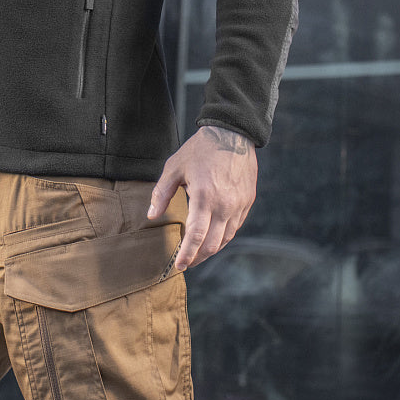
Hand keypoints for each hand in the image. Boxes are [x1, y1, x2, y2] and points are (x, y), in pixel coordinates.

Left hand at [148, 125, 256, 270]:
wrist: (232, 134)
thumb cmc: (200, 149)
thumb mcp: (174, 167)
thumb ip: (162, 193)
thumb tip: (152, 216)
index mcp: (204, 196)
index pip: (196, 236)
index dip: (187, 254)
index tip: (179, 265)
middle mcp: (224, 205)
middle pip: (212, 244)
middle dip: (197, 257)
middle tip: (186, 262)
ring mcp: (238, 205)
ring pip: (226, 239)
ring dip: (211, 249)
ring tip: (197, 253)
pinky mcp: (247, 202)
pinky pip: (235, 227)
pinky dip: (223, 236)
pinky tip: (213, 237)